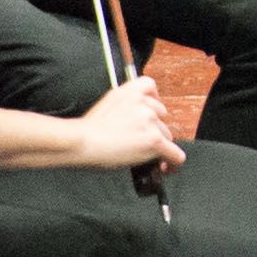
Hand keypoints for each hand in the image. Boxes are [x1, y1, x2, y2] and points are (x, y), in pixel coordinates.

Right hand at [65, 73, 187, 177]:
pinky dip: (172, 163)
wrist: (81, 142)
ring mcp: (150, 121)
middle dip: (153, 129)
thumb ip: (125, 105)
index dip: (152, 102)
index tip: (149, 114)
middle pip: (161, 116)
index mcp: (130, 90)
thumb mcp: (106, 105)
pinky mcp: (154, 140)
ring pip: (166, 136)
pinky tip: (166, 168)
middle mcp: (144, 102)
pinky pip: (175, 154)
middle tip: (138, 142)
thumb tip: (137, 119)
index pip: (151, 87)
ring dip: (157, 146)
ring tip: (140, 155)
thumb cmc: (87, 131)